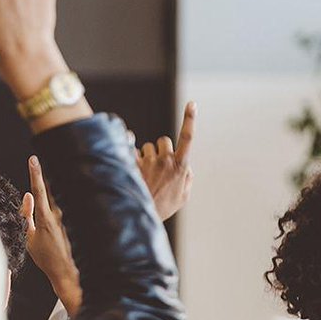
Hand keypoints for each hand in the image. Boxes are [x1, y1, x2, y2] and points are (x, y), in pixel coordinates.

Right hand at [24, 155, 81, 315]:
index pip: (39, 189)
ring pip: (59, 198)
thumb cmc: (46, 259)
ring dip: (54, 191)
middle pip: (51, 189)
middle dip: (45, 176)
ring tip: (52, 192)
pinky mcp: (75, 223)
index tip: (33, 158)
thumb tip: (26, 196)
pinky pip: (66, 208)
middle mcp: (59, 215)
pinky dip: (61, 204)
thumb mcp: (28, 238)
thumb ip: (26, 215)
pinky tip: (62, 209)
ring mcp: (69, 219)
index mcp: (45, 217)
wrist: (67, 273)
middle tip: (41, 162)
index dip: (35, 173)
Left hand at [135, 102, 195, 220]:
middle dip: (162, 149)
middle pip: (164, 140)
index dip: (190, 119)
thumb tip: (186, 165)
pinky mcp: (132, 164)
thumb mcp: (183, 195)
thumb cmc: (164, 206)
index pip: (188, 138)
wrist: (140, 215)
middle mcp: (164, 160)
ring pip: (148, 146)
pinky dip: (129, 148)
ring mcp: (147, 161)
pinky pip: (130, 147)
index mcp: (180, 166)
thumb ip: (187, 177)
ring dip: (147, 155)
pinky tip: (128, 153)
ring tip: (145, 173)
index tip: (192, 104)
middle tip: (159, 165)